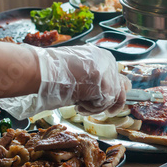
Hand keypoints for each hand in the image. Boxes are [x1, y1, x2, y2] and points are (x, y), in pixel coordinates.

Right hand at [0, 44, 130, 119]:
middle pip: (122, 88)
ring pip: (113, 98)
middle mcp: (109, 62)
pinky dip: (91, 108)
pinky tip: (79, 105)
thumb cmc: (55, 72)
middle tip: (104, 110)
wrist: (45, 71)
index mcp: (104, 56)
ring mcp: (108, 73)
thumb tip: (107, 92)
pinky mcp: (104, 84)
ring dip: (97, 107)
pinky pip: (104, 103)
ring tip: (81, 106)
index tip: (107, 103)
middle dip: (112, 102)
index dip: (115, 93)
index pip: (119, 77)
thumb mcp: (80, 70)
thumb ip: (96, 77)